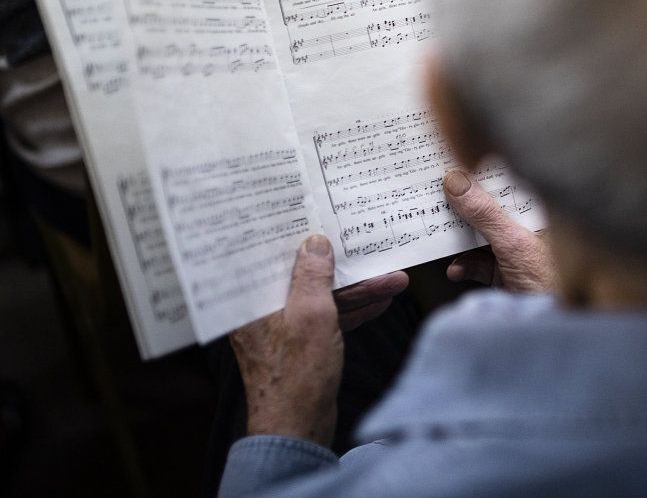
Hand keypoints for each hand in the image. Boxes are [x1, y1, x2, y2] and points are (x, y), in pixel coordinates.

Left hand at [229, 235, 407, 445]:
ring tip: (394, 277)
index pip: (272, 257)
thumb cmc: (296, 376)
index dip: (296, 236)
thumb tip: (314, 243)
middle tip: (370, 248)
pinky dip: (353, 311)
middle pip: (304, 277)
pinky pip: (328, 318)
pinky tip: (383, 300)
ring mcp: (284, 330)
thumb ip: (313, 275)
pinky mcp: (302, 346)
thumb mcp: (311, 315)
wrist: (297, 429)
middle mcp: (263, 312)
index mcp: (252, 301)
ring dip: (358, 290)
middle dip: (343, 267)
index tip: (318, 216)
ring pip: (323, 298)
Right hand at [443, 169, 554, 293]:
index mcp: (539, 212)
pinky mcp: (505, 274)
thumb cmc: (550, 283)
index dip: (480, 174)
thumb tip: (457, 181)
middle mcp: (528, 229)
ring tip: (440, 238)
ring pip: (479, 237)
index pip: (506, 183)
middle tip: (435, 200)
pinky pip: (477, 264)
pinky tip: (455, 271)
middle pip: (489, 209)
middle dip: (463, 207)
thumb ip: (485, 213)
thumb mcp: (513, 243)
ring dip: (458, 241)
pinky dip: (463, 266)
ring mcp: (516, 253)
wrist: (553, 325)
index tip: (452, 166)